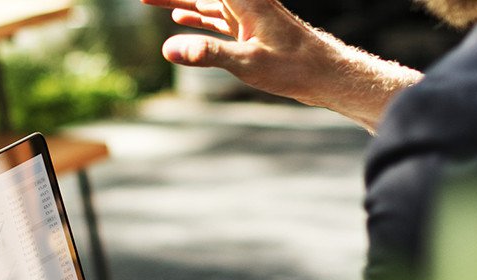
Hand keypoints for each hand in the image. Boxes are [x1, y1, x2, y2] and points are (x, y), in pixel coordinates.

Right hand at [141, 0, 420, 129]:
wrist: (326, 74)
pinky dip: (194, 17)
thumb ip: (206, 53)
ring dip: (178, 1)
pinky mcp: (247, 29)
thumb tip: (168, 49)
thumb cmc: (293, 66)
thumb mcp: (247, 62)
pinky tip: (179, 19)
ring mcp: (244, 15)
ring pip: (203, 3)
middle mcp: (243, 1)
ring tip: (150, 1)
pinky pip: (213, 18)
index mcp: (243, 0)